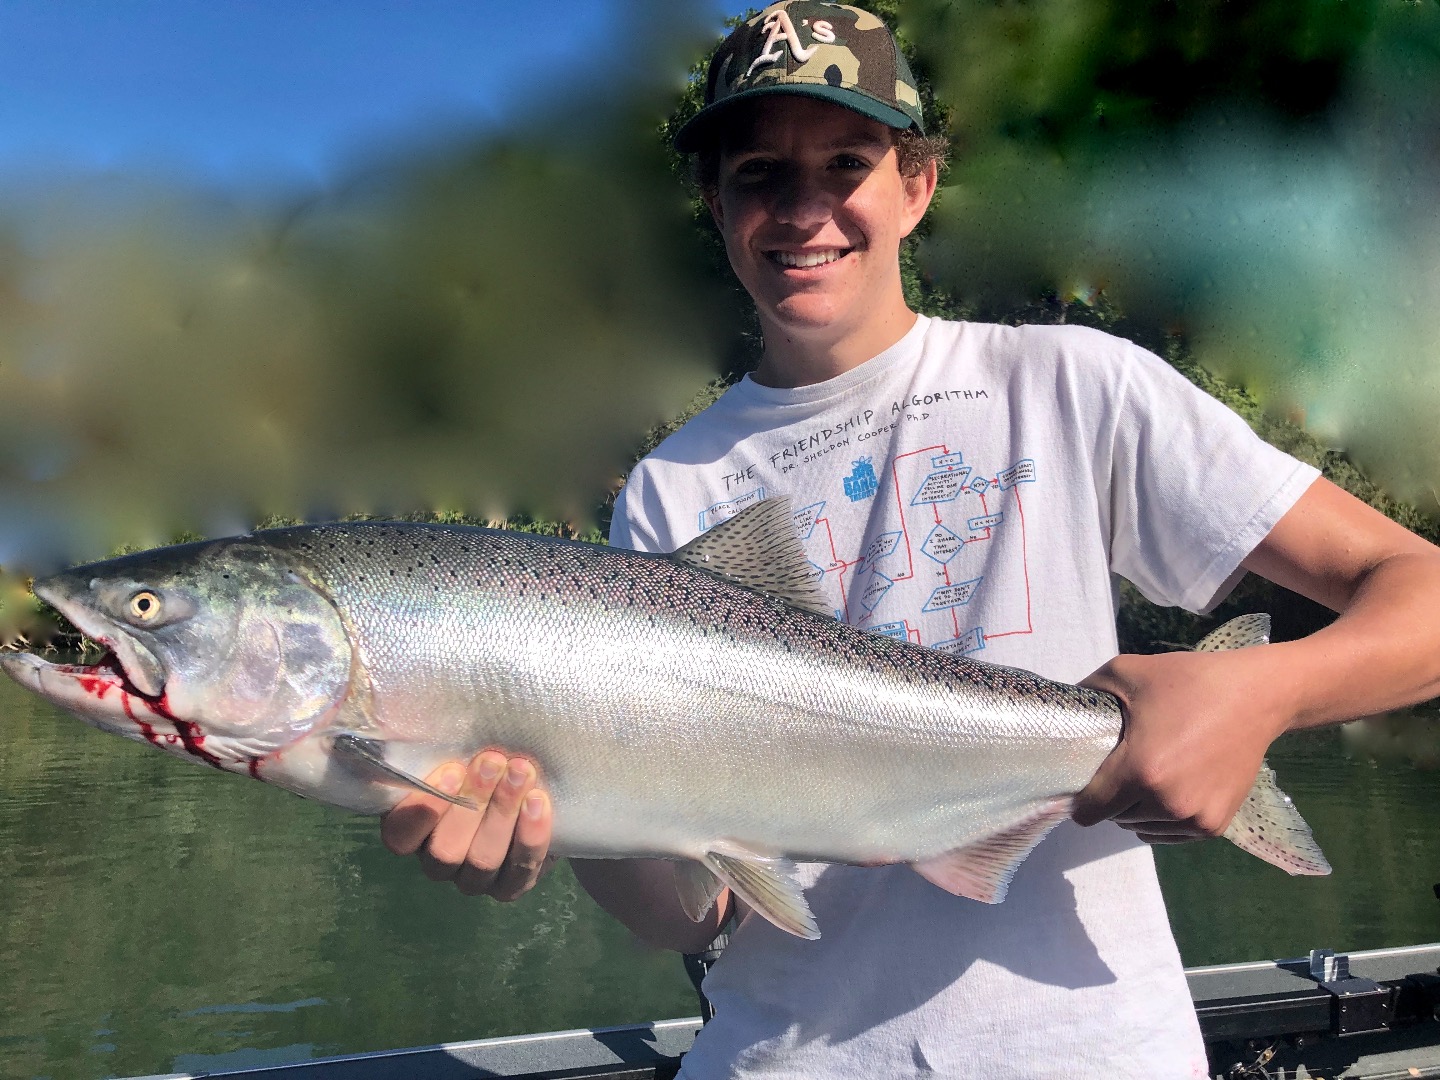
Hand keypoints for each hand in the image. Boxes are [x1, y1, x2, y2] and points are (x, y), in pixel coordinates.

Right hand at [380, 751, 553, 898]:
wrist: (530, 786)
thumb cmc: (482, 761)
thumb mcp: (456, 749)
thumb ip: (438, 740)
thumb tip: (412, 702)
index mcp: (412, 830)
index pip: (400, 836)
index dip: (422, 810)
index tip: (451, 769)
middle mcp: (439, 860)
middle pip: (445, 850)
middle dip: (471, 804)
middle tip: (492, 761)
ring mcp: (475, 878)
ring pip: (483, 860)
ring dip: (502, 813)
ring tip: (521, 772)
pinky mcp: (512, 884)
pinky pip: (520, 870)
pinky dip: (530, 836)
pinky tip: (538, 801)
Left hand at [1072, 648, 1290, 842]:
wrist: (1256, 696)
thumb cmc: (1189, 682)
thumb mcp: (1126, 673)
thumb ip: (1085, 691)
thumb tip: (1057, 711)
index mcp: (1140, 771)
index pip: (1089, 810)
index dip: (1079, 798)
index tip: (1083, 779)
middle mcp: (1167, 803)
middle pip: (1115, 818)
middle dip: (1112, 797)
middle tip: (1124, 764)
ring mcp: (1194, 818)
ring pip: (1142, 828)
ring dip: (1137, 809)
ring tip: (1150, 774)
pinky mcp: (1215, 825)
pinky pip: (1170, 834)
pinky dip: (1163, 818)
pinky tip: (1169, 788)